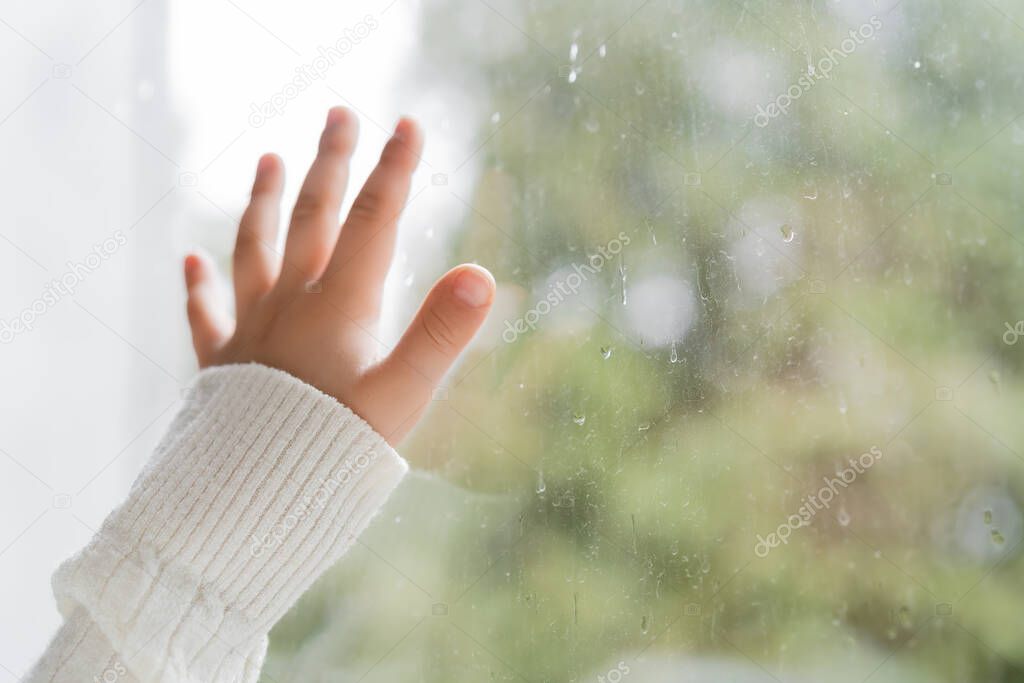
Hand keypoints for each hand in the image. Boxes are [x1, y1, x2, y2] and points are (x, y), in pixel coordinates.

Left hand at [182, 107, 494, 444]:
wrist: (248, 501)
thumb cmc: (331, 453)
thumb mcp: (400, 397)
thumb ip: (440, 334)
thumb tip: (482, 274)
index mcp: (338, 307)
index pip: (372, 222)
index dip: (394, 171)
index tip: (408, 124)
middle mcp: (290, 305)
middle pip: (313, 218)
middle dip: (331, 163)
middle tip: (340, 114)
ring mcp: (251, 332)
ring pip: (255, 250)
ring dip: (264, 202)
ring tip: (268, 161)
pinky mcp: (222, 367)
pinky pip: (206, 315)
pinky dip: (197, 287)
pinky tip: (189, 261)